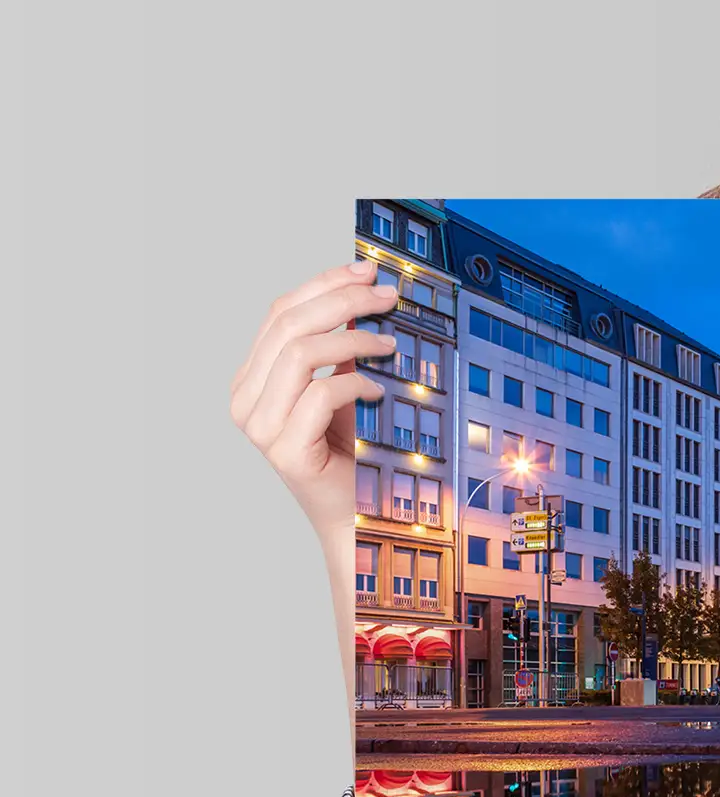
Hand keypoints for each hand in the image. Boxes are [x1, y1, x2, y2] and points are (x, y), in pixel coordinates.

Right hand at [230, 260, 400, 539]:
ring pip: (300, 354)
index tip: (366, 270)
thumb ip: (339, 348)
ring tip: (390, 345)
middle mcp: (246, 400)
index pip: (280, 313)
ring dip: (353, 340)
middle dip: (343, 300)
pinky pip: (320, 395)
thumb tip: (364, 293)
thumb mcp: (343, 390)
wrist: (354, 518)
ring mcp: (260, 427)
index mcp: (252, 379)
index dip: (324, 284)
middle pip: (288, 325)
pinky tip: (379, 391)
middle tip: (387, 296)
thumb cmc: (351, 454)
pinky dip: (355, 384)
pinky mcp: (285, 450)